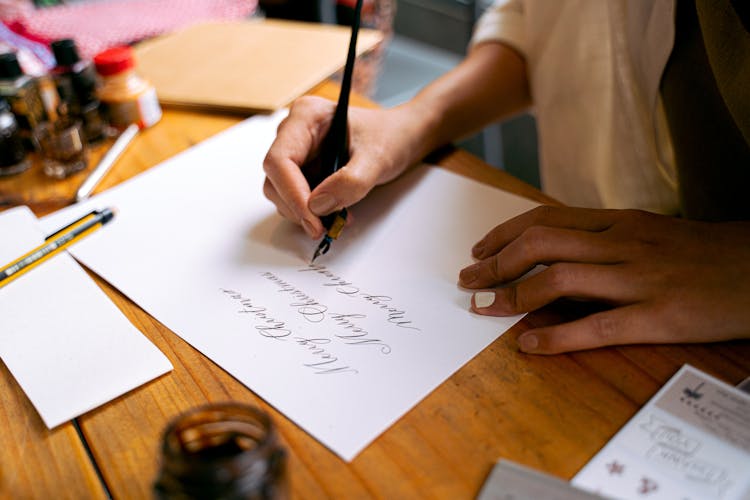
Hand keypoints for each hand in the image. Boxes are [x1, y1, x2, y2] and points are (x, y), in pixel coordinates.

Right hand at [263, 96, 430, 238]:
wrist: (402, 138)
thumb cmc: (391, 137)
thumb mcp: (378, 158)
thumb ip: (351, 182)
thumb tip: (319, 205)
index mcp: (306, 117)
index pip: (279, 160)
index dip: (292, 193)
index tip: (312, 219)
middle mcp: (294, 133)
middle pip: (275, 179)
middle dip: (297, 207)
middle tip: (325, 227)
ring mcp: (298, 153)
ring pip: (281, 192)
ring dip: (305, 213)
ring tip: (338, 218)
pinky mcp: (304, 171)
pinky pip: (296, 198)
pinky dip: (312, 213)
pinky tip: (336, 213)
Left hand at [458, 206, 749, 353]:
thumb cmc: (703, 252)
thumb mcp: (649, 231)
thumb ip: (603, 238)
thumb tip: (554, 252)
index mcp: (618, 222)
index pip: (544, 219)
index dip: (503, 234)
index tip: (478, 250)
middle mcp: (622, 244)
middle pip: (540, 244)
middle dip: (495, 263)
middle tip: (469, 280)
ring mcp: (639, 279)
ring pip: (560, 280)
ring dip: (513, 296)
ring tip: (485, 308)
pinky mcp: (657, 316)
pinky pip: (596, 326)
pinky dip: (556, 338)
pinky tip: (529, 346)